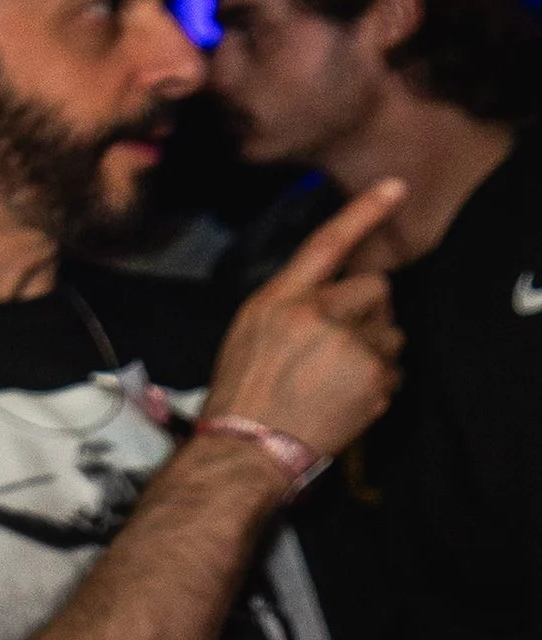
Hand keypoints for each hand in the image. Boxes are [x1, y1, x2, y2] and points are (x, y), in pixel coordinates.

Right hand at [202, 181, 404, 465]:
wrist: (246, 452)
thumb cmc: (242, 392)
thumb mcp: (251, 328)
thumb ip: (294, 300)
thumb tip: (339, 289)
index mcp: (282, 299)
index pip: (328, 243)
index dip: (364, 211)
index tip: (396, 187)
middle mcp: (318, 316)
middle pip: (376, 288)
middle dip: (368, 310)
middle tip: (340, 344)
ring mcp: (350, 348)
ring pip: (391, 329)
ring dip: (375, 347)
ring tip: (338, 377)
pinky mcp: (372, 380)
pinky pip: (395, 368)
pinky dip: (378, 382)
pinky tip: (345, 399)